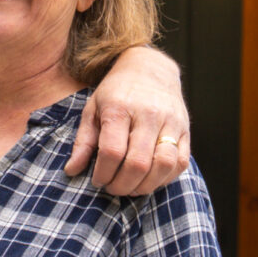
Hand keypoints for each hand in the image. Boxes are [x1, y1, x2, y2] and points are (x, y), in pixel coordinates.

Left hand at [70, 45, 189, 196]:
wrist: (150, 69)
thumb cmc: (117, 92)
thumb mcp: (93, 109)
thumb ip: (83, 142)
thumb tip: (72, 171)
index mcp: (120, 108)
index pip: (112, 151)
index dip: (103, 173)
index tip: (97, 179)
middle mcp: (149, 114)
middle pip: (138, 163)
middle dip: (122, 185)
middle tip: (112, 188)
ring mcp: (171, 122)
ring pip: (164, 165)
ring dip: (145, 186)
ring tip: (131, 187)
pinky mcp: (185, 130)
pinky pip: (181, 162)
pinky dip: (165, 178)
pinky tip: (150, 179)